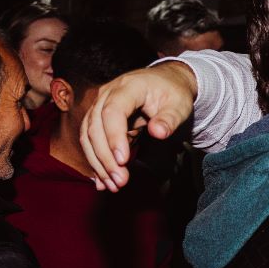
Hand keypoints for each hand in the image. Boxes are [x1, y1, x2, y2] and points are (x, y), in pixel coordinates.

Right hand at [81, 61, 197, 191]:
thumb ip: (170, 118)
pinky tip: (102, 181)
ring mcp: (100, 106)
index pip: (113, 111)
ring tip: (113, 185)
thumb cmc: (173, 93)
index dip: (114, 136)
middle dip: (105, 157)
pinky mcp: (99, 119)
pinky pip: (91, 141)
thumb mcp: (179, 104)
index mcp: (128, 87)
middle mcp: (108, 94)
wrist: (165, 82)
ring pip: (88, 136)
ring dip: (98, 163)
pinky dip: (96, 161)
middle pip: (95, 127)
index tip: (123, 160)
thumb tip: (158, 132)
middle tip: (119, 181)